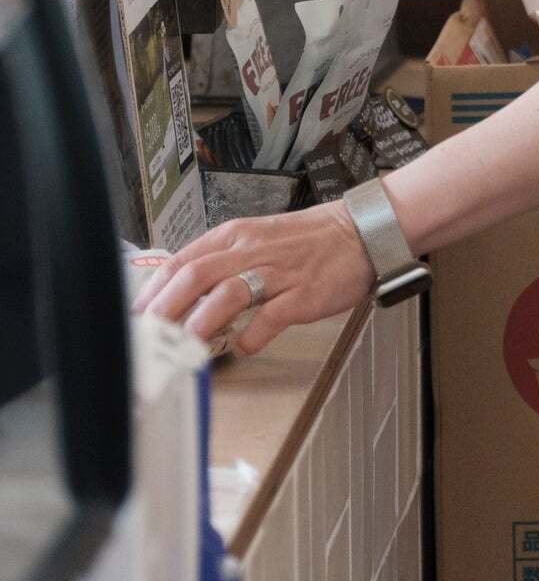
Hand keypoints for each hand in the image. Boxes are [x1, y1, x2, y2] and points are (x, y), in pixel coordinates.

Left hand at [135, 200, 378, 355]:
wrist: (361, 233)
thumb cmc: (308, 241)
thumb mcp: (258, 240)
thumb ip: (223, 264)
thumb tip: (183, 297)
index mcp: (236, 236)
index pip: (183, 259)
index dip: (154, 289)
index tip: (137, 314)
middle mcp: (252, 250)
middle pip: (196, 275)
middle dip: (166, 307)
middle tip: (149, 334)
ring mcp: (278, 272)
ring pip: (228, 292)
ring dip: (202, 321)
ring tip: (185, 345)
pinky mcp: (304, 294)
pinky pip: (272, 316)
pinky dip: (253, 335)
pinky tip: (243, 347)